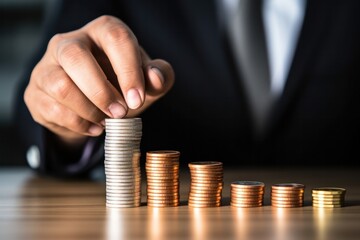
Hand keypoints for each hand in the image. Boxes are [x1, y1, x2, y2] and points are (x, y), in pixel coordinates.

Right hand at [24, 15, 173, 145]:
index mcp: (102, 32)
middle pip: (76, 57)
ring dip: (89, 110)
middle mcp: (70, 42)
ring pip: (60, 86)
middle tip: (121, 112)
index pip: (115, 38)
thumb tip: (156, 78)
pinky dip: (78, 124)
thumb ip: (160, 76)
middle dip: (102, 91)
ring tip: (107, 121)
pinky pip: (53, 109)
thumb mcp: (146, 82)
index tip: (137, 98)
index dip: (129, 69)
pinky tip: (94, 127)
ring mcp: (47, 66)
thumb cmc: (121, 86)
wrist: (91, 105)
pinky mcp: (36, 91)